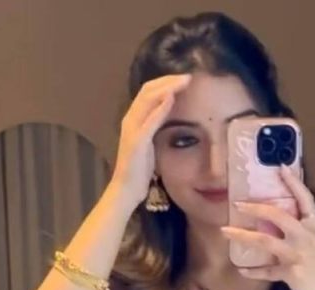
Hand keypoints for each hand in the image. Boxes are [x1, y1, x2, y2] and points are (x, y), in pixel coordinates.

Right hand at [110, 74, 191, 204]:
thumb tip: (169, 115)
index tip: (183, 79)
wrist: (126, 189)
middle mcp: (130, 120)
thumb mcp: (150, 143)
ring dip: (167, 88)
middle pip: (148, 90)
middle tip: (188, 76)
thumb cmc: (139, 170)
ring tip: (183, 81)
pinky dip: (160, 108)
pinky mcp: (137, 141)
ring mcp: (132, 129)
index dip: (165, 82)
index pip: (148, 92)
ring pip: (148, 100)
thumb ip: (156, 127)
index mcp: (133, 119)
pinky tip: (171, 98)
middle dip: (168, 80)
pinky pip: (149, 120)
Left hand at [220, 165, 314, 289]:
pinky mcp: (292, 272)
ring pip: (265, 240)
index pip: (305, 199)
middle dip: (256, 208)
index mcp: (314, 227)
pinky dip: (253, 271)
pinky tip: (242, 270)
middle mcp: (306, 236)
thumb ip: (298, 235)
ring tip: (225, 231)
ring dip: (243, 235)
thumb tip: (274, 228)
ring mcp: (298, 254)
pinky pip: (267, 271)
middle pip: (277, 215)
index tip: (281, 166)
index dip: (293, 182)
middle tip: (237, 203)